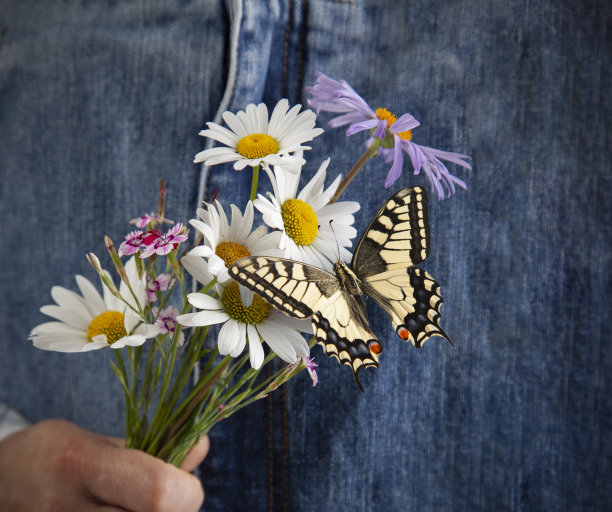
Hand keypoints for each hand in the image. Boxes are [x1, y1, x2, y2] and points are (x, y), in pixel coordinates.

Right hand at [0, 419, 208, 510]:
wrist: (0, 489)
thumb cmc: (52, 457)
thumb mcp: (95, 440)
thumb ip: (152, 449)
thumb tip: (201, 447)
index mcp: (80, 465)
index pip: (159, 493)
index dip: (185, 490)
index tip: (184, 480)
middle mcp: (70, 511)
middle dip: (175, 510)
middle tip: (164, 497)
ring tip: (136, 505)